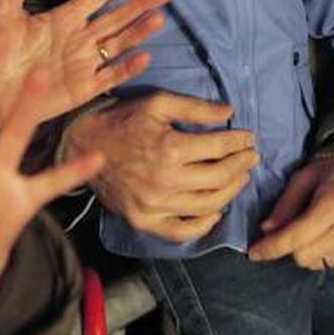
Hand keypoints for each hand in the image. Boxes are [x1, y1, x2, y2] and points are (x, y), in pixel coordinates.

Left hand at [0, 0, 170, 126]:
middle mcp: (80, 38)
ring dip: (139, 32)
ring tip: (159, 18)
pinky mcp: (82, 89)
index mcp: (64, 18)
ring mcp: (84, 63)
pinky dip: (127, 68)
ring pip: (119, 43)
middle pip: (117, 17)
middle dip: (141, 3)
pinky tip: (143, 57)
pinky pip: (110, 77)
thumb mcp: (3, 12)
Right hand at [64, 91, 256, 241]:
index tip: (249, 138)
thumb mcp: (158, 103)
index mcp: (170, 149)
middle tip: (251, 158)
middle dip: (241, 166)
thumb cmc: (122, 120)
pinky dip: (203, 224)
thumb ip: (195, 108)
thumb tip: (230, 113)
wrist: (83, 144)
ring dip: (231, 192)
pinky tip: (215, 211)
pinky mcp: (143, 221)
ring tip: (239, 179)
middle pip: (219, 178)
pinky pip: (181, 231)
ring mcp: (154, 206)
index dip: (240, 143)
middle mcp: (165, 182)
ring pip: (207, 206)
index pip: (219, 148)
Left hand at [250, 159, 333, 268]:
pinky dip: (326, 255)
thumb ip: (284, 205)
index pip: (297, 236)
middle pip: (304, 256)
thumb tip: (266, 230)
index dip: (272, 246)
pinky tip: (332, 236)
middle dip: (290, 247)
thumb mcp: (303, 178)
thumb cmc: (332, 176)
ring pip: (317, 264)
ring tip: (318, 229)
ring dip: (309, 250)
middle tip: (293, 230)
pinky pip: (333, 266)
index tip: (254, 253)